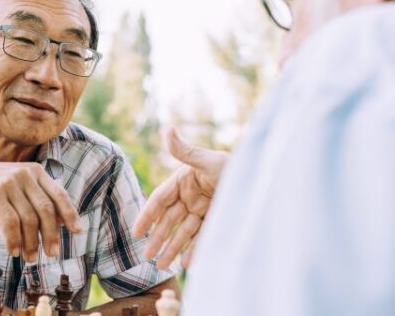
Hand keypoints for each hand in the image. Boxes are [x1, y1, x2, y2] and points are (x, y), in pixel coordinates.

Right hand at [0, 162, 81, 260]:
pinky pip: (10, 222)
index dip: (70, 213)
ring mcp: (9, 183)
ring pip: (28, 219)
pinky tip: (14, 251)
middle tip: (53, 254)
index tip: (77, 231)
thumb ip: (41, 199)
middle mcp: (25, 175)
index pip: (59, 194)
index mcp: (36, 172)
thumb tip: (63, 221)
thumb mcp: (22, 187)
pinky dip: (14, 240)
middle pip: (46, 210)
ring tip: (30, 258)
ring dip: (31, 243)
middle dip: (51, 235)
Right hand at [132, 128, 227, 268]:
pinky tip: (186, 263)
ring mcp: (202, 209)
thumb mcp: (207, 159)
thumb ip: (185, 151)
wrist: (259, 177)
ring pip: (183, 232)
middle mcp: (190, 196)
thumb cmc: (231, 164)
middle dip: (158, 238)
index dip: (146, 216)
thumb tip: (168, 130)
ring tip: (162, 265)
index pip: (159, 201)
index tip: (135, 232)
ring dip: (172, 248)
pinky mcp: (216, 219)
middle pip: (169, 220)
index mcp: (182, 181)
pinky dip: (194, 249)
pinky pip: (201, 237)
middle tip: (146, 256)